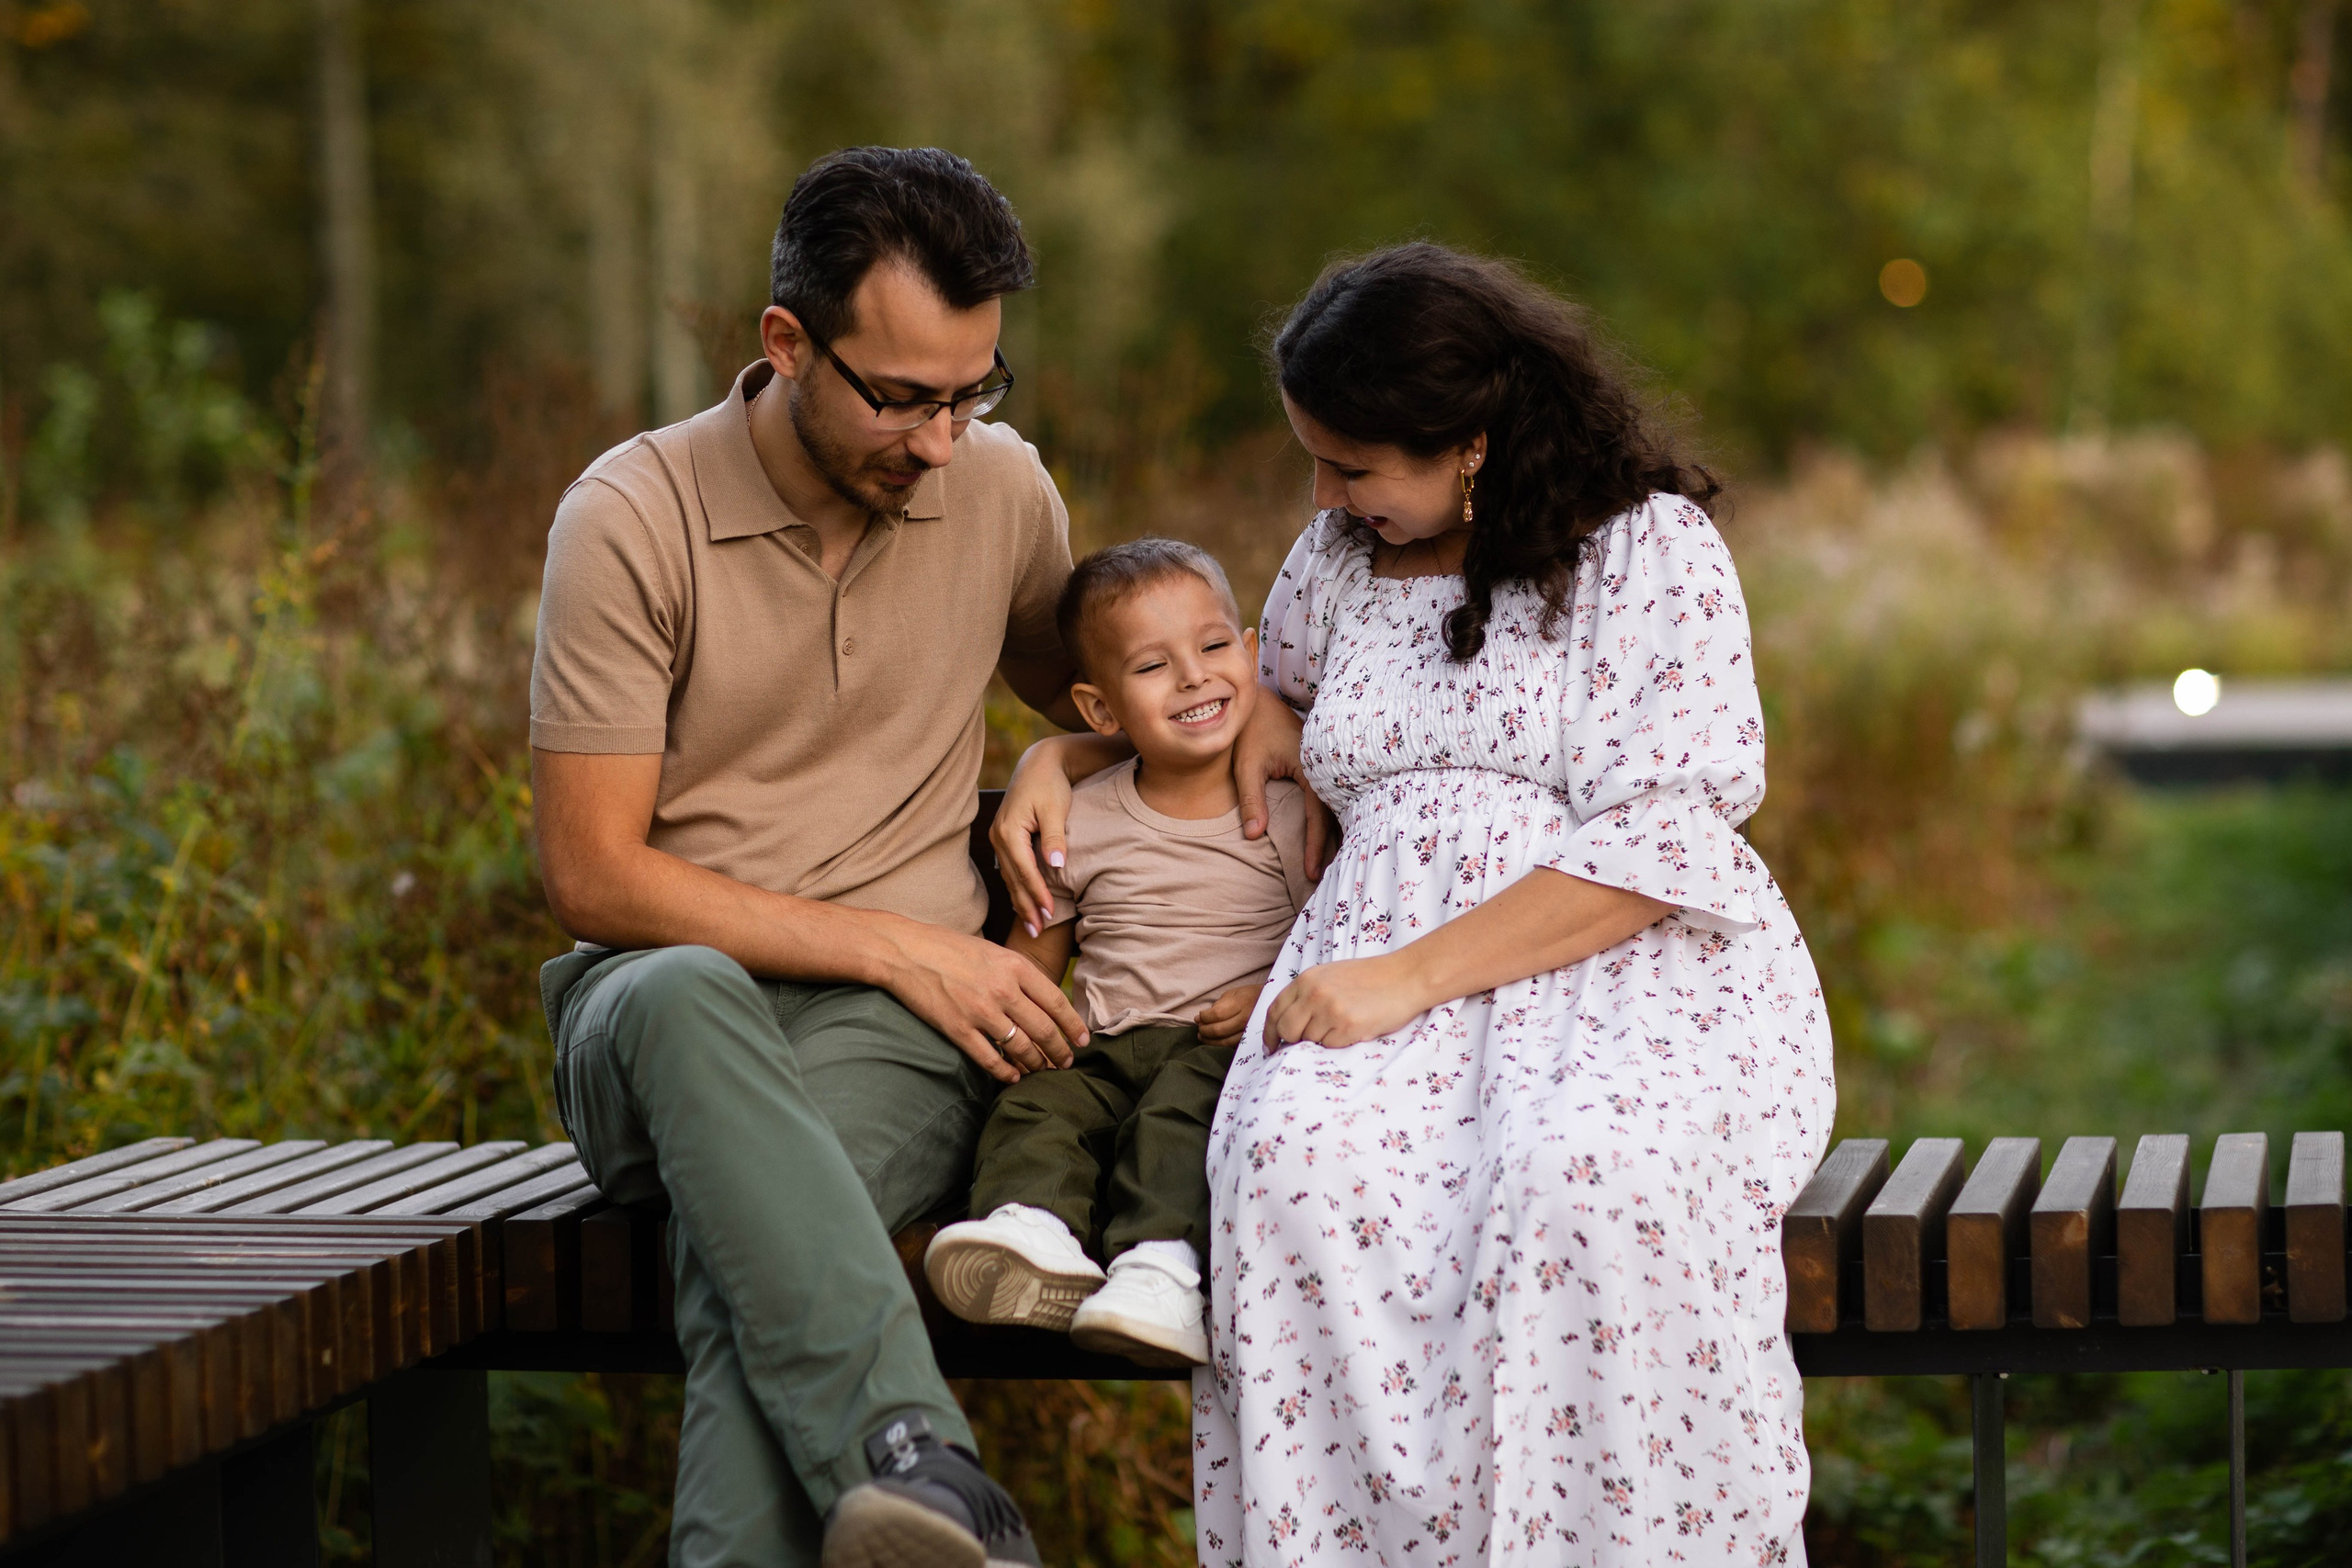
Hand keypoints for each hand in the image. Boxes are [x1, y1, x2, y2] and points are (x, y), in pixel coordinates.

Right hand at [879, 920, 1088, 1083]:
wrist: (906, 952)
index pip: (1056, 1002)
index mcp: (1015, 966)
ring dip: (1036, 1064)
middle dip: (1060, 1050)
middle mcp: (1003, 990)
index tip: (1083, 1040)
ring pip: (1021, 1048)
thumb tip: (1043, 999)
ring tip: (1043, 1071)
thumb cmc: (949, 948)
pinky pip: (990, 1059)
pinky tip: (1013, 1077)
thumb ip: (1018, 973)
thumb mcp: (993, 951)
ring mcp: (980, 1011)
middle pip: (1044, 1030)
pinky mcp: (958, 1029)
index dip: (1073, 1025)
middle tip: (1066, 1062)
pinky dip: (1006, 1073)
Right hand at [991, 733, 1126, 937]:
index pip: (1024, 870)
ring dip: (1021, 902)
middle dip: (1026, 906)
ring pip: (1009, 878)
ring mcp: (998, 839)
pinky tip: (1025, 905)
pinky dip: (1018, 889)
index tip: (1050, 914)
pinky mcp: (1004, 840)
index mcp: (1009, 830)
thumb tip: (1056, 865)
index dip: (1037, 894)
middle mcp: (998, 836)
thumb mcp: (1056, 809)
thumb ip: (1055, 838)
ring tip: (1035, 926)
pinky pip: (1009, 870)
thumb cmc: (1051, 785)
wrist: (1039, 765)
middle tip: (1040, 932)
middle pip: (1013, 879)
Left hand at [1195, 984, 1259, 1048]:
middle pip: (1218, 1030)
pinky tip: (1213, 1040)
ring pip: (1224, 1041)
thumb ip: (1217, 1005)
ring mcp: (1249, 1031)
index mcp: (1241, 1003)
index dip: (1204, 1017)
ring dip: (1209, 1040)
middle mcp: (1246, 1018)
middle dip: (1204, 1029)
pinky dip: (1218, 1045)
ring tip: (1202, 1035)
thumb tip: (1200, 1018)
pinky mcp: (1250, 1041)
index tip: (1199, 1016)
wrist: (1270, 1003)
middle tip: (1199, 1027)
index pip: (1217, 1014)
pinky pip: (1231, 1046)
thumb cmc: (1249, 996)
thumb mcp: (1233, 994)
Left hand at [1232, 697, 1335, 877]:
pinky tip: (1331, 840)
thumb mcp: (1247, 767)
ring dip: (1335, 836)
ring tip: (1333, 866)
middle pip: (1335, 814)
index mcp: (1311, 766)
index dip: (1314, 845)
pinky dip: (1331, 820)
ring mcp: (1325, 767)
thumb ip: (1252, 800)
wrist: (1258, 704)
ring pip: (1336, 808)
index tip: (1310, 872)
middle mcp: (1324, 768)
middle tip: (1327, 880)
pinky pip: (1331, 799)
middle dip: (1332, 847)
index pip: (1317, 814)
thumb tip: (1253, 836)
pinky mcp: (1321, 768)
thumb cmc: (1251, 733)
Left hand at [1262, 954, 1432, 1051]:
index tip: (1271, 1046)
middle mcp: (1314, 993)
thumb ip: (1306, 994)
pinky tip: (1354, 1028)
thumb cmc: (1370, 977)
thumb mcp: (1330, 976)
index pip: (1274, 1011)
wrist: (1405, 977)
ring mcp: (1330, 1009)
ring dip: (1322, 1039)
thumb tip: (1286, 1025)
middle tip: (1304, 1044)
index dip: (1269, 1032)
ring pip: (1309, 1041)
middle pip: (1286, 1030)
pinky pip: (1330, 1046)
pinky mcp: (1348, 1026)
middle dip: (1291, 1041)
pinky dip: (1339, 1043)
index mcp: (1307, 979)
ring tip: (1342, 1025)